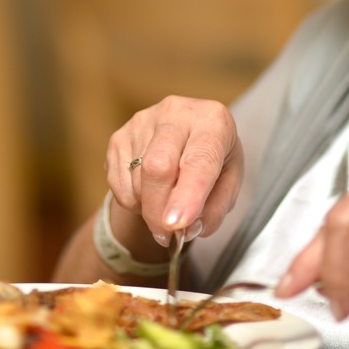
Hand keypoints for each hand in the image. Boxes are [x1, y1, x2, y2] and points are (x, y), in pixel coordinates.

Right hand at [106, 95, 242, 245]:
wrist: (190, 132)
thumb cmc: (214, 157)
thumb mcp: (230, 181)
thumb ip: (215, 209)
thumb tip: (189, 228)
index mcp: (212, 120)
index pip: (198, 160)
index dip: (187, 195)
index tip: (177, 225)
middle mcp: (175, 113)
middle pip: (157, 167)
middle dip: (158, 210)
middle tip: (166, 235)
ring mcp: (142, 122)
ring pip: (136, 180)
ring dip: (149, 208)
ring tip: (166, 204)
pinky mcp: (119, 135)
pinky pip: (117, 182)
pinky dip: (133, 201)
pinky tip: (149, 193)